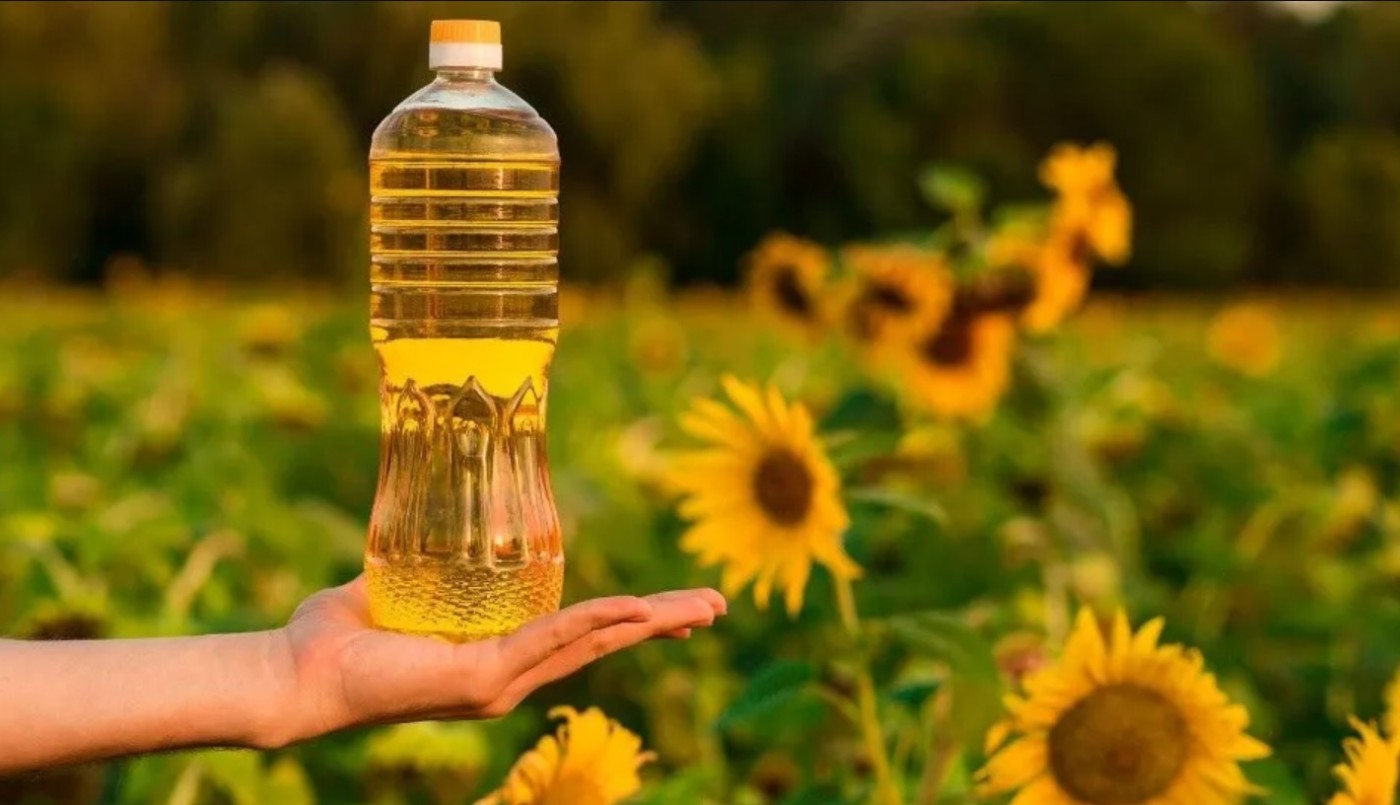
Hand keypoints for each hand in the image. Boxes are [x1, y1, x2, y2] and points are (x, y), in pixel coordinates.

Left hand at [269, 577, 725, 744]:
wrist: (299, 673)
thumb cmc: (337, 637)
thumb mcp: (395, 588)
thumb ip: (422, 566)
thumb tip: (427, 521)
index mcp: (496, 656)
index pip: (578, 635)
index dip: (628, 619)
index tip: (670, 606)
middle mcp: (508, 675)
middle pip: (602, 643)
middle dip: (662, 624)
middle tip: (715, 607)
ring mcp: (500, 682)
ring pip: (592, 642)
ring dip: (648, 622)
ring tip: (699, 608)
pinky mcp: (483, 679)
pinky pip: (551, 641)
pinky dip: (594, 622)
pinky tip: (632, 610)